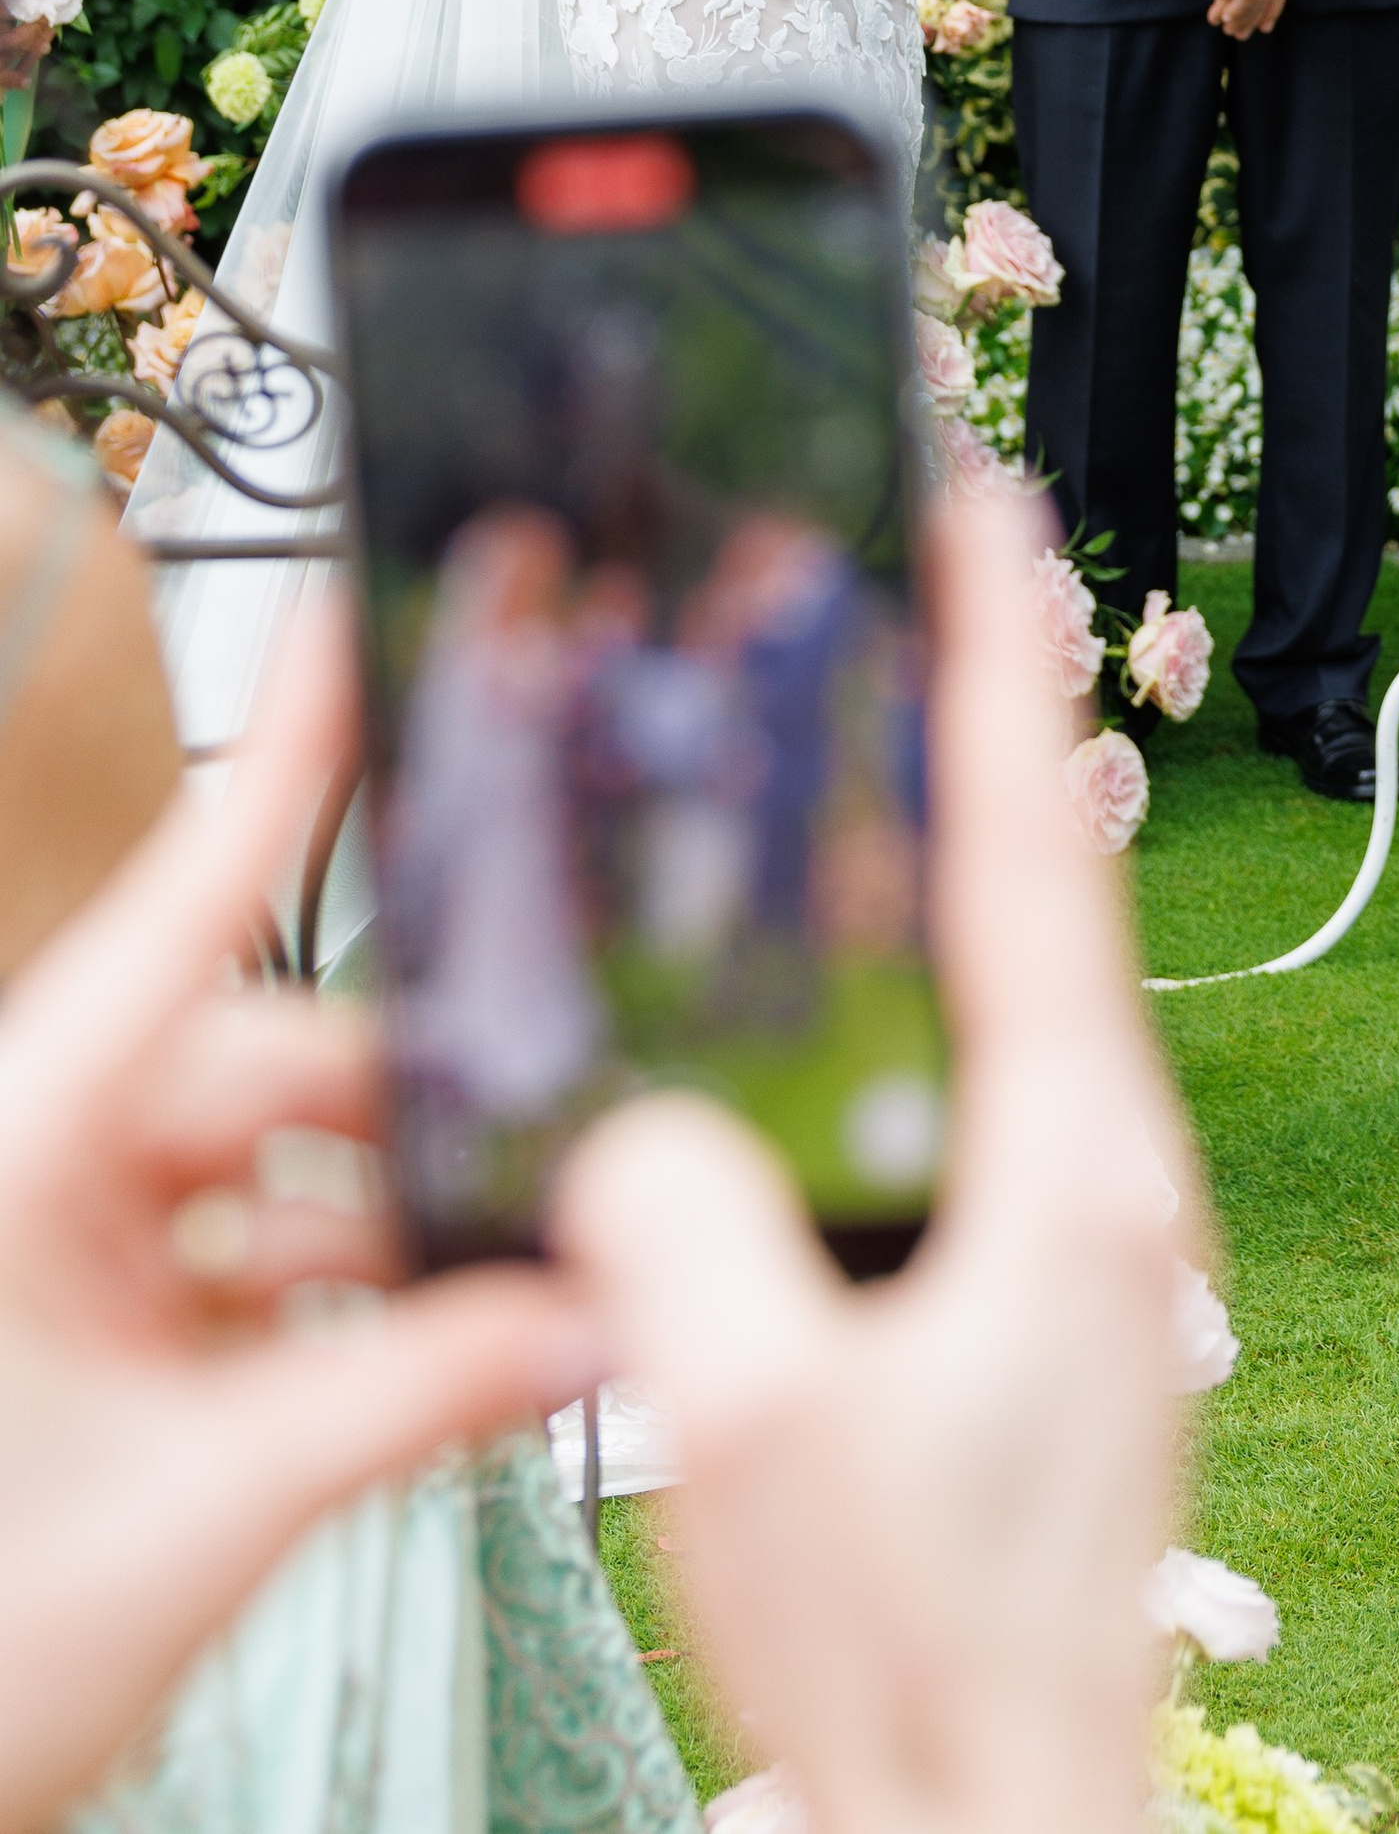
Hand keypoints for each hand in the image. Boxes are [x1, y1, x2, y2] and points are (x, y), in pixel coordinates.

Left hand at [0, 606, 597, 1833]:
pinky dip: (340, 1308)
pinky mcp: (87, 1342)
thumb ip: (421, 1399)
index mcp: (23, 1152)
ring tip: (495, 1305)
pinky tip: (428, 1363)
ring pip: (272, 1175)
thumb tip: (596, 1316)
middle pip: (270, 1067)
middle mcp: (42, 1174)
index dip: (281, 766)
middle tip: (550, 1168)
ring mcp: (61, 1259)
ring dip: (383, 1237)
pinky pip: (248, 1269)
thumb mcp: (210, 1513)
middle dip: (412, 1121)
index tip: (356, 630)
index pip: (183, 911)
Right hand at [553, 485, 1185, 1833]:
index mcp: (1075, 1167)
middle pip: (1049, 883)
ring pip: (1025, 974)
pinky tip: (872, 967)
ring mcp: (1087, 1236)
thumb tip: (637, 1134)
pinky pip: (994, 1072)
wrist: (1004, 1815)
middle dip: (993, 709)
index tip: (990, 507)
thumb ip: (683, 1239)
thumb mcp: (759, 1429)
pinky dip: (945, 963)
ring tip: (901, 712)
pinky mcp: (1043, 1296)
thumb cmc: (923, 1652)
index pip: (1034, 853)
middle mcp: (1113, 1177)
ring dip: (968, 831)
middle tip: (949, 561)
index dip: (1004, 665)